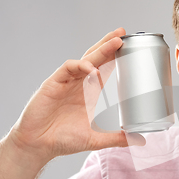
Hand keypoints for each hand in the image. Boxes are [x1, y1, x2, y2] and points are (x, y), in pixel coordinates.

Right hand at [7, 27, 144, 164]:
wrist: (38, 145)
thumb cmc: (64, 140)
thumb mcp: (96, 139)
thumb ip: (117, 138)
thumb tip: (141, 140)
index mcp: (90, 93)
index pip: (105, 69)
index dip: (116, 58)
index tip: (132, 49)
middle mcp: (79, 84)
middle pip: (96, 58)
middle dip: (109, 44)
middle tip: (123, 33)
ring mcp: (66, 82)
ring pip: (85, 59)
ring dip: (100, 50)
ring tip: (115, 42)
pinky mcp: (53, 84)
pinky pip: (68, 68)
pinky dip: (81, 66)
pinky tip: (91, 69)